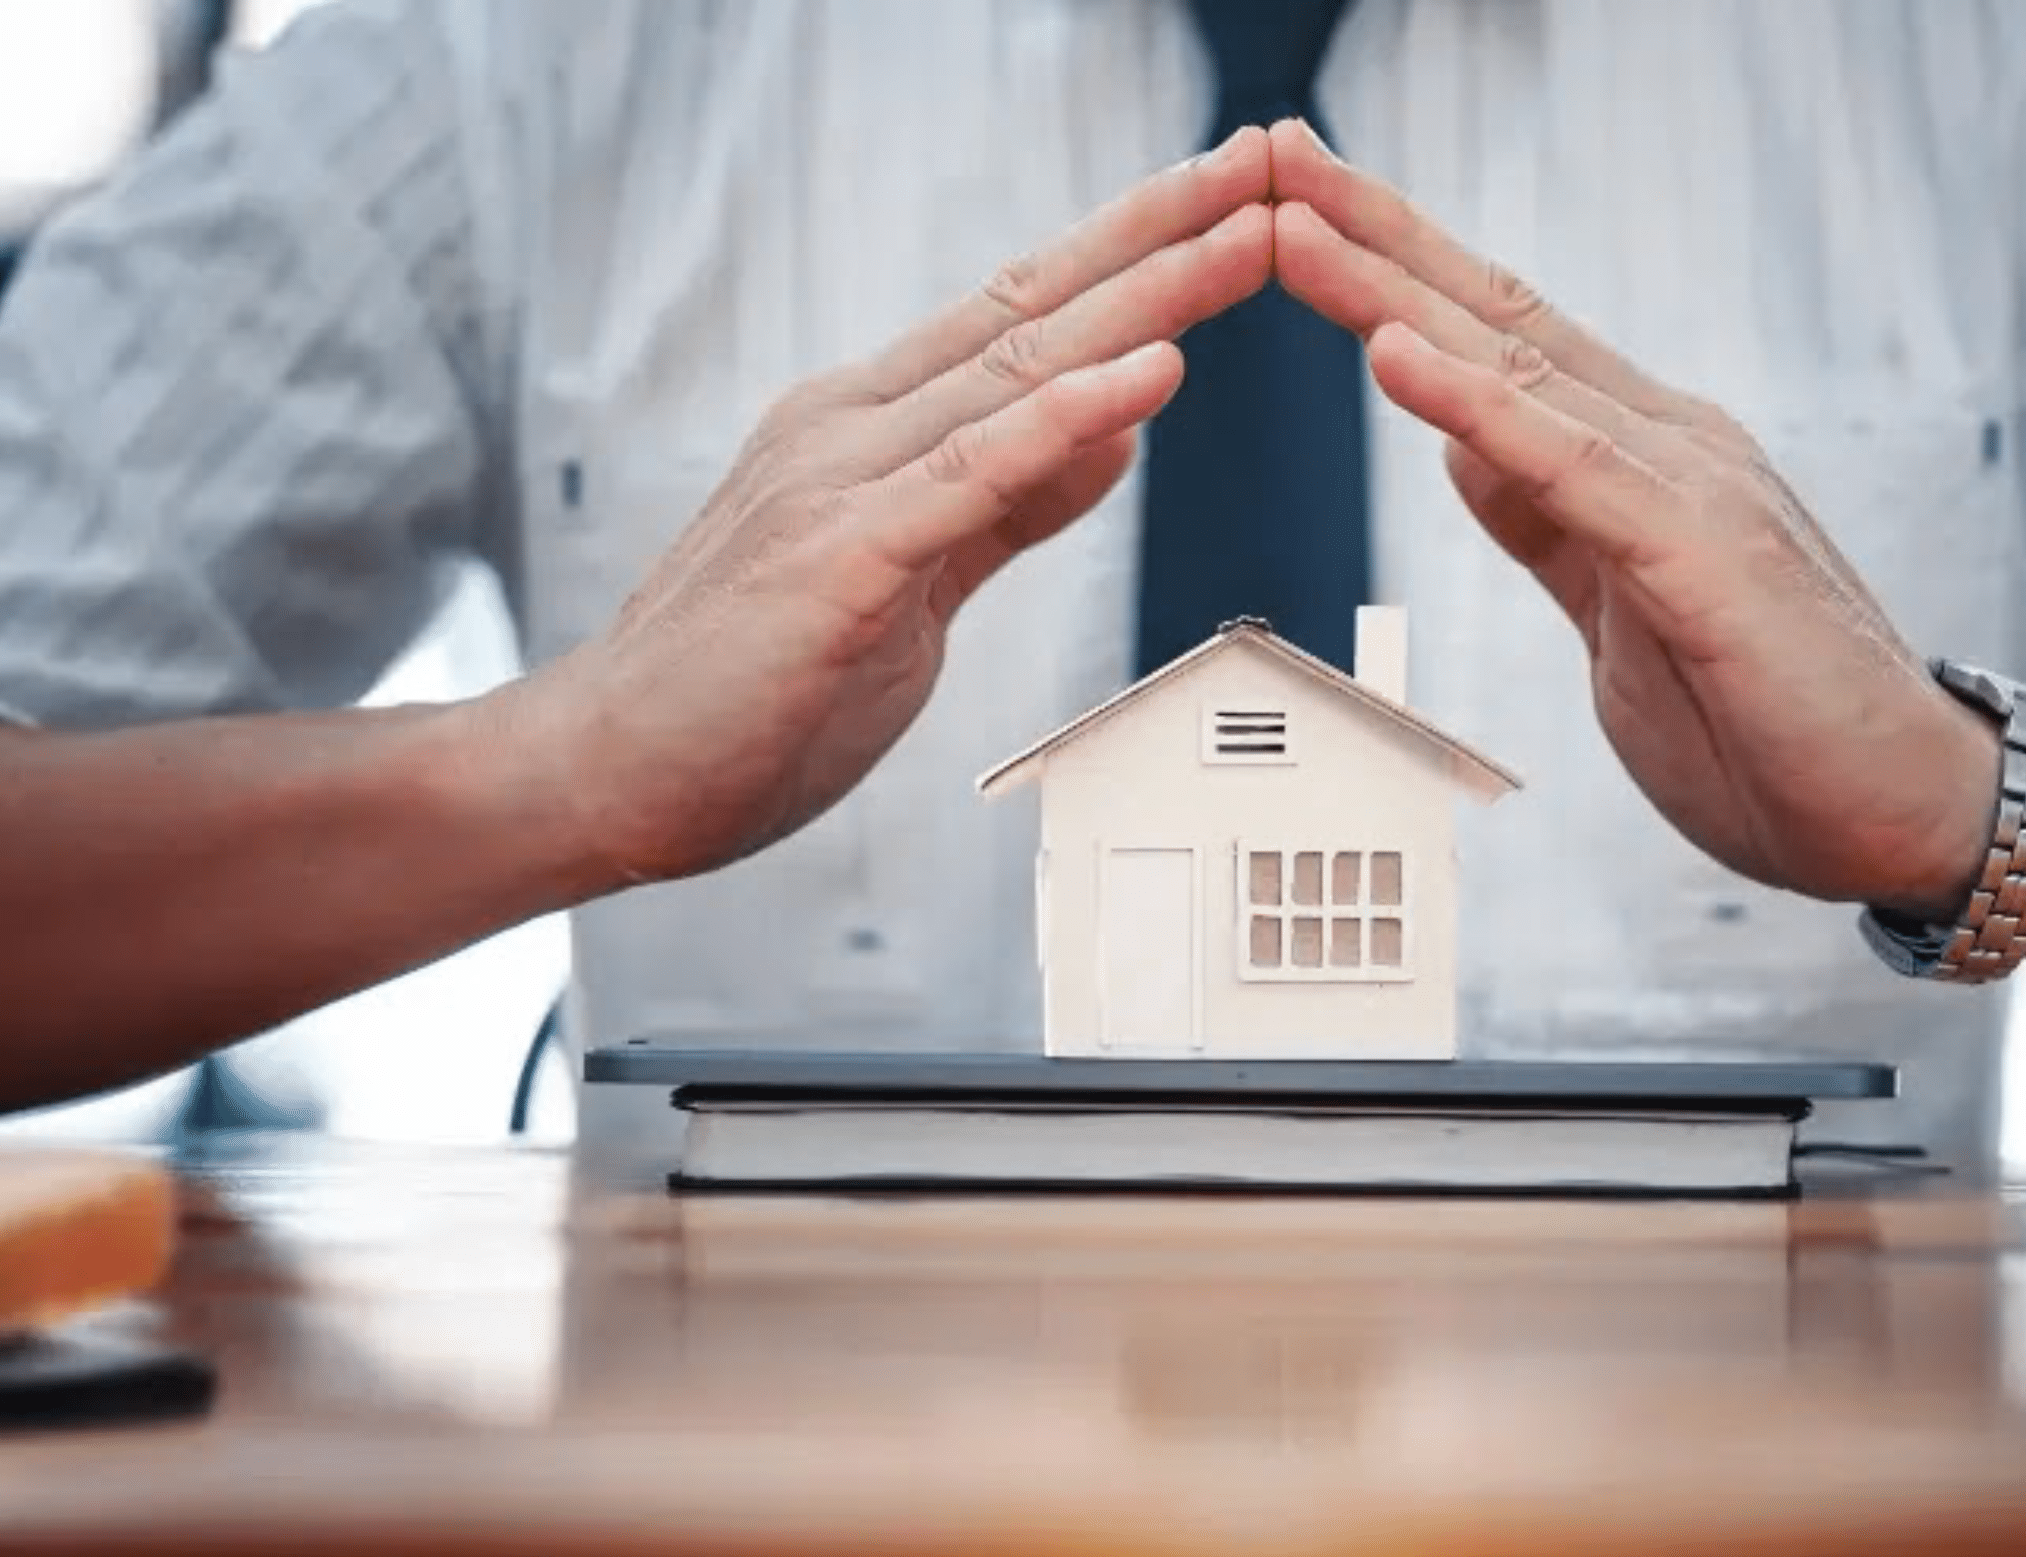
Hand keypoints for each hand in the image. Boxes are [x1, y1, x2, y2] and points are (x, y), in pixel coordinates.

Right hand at [509, 129, 1275, 886]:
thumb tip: (1115, 430)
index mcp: (866, 424)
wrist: (606, 773)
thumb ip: (1010, 502)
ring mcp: (839, 485)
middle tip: (1267, 162)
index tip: (1227, 196)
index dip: (1132, 248)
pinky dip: (1065, 420)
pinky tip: (1148, 374)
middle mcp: (850, 427)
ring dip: (1146, 299)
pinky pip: (971, 476)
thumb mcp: (914, 579)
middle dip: (1163, 234)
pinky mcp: (838, 562)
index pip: (1023, 312)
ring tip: (1245, 237)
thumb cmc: (746, 686)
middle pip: (1036, 310)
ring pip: (1019, 370)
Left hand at [1270, 120, 1997, 916]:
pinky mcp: (1702, 556)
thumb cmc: (1771, 723)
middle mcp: (1668, 441)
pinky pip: (1566, 469)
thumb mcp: (1616, 609)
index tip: (1298, 207)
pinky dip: (1473, 407)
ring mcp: (1690, 487)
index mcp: (1641, 454)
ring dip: (1392, 294)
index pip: (1497, 337)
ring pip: (1514, 371)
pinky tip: (1393, 353)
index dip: (1395, 266)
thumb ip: (1548, 524)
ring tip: (1293, 226)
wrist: (1906, 809)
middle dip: (1373, 236)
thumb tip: (1469, 449)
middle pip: (1494, 317)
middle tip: (1269, 156)